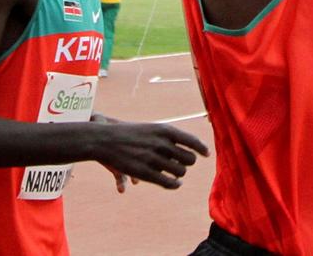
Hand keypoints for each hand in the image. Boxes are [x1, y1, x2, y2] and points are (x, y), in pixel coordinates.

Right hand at [87, 112, 208, 189]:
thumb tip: (193, 148)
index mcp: (165, 130)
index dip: (202, 148)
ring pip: (180, 172)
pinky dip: (174, 184)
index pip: (192, 141)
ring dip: (180, 173)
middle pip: (188, 159)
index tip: (206, 155)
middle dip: (187, 162)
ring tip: (175, 172)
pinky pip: (168, 182)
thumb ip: (171, 137)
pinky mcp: (145, 173)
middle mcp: (162, 144)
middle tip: (182, 164)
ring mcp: (154, 159)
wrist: (105, 140)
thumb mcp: (152, 129)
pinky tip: (174, 183)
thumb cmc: (131, 133)